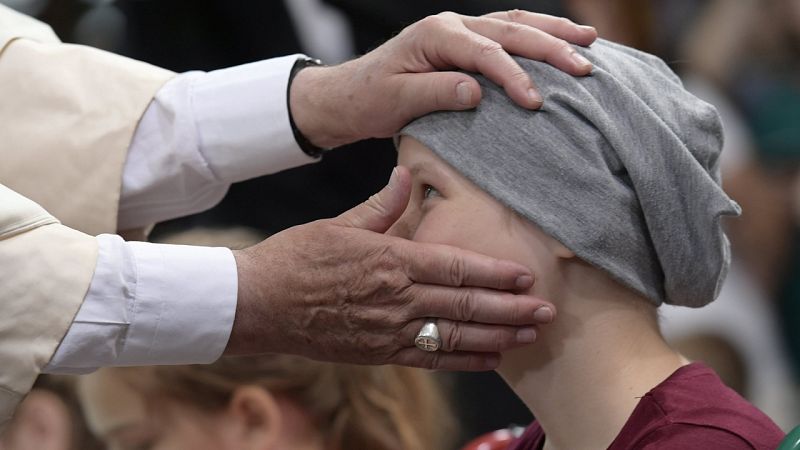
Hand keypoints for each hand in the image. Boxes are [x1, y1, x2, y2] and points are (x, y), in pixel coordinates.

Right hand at [228, 167, 555, 370]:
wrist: (258, 305)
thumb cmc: (295, 258)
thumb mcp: (338, 224)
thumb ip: (380, 206)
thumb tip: (405, 176)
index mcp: (390, 261)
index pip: (456, 267)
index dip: (496, 273)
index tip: (527, 275)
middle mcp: (396, 299)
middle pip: (465, 306)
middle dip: (511, 309)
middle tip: (548, 310)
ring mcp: (389, 330)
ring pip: (455, 338)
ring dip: (497, 336)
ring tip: (530, 335)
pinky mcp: (378, 353)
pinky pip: (429, 360)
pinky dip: (463, 361)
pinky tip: (490, 358)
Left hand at [289, 10, 596, 147]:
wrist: (350, 95)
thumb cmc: (370, 100)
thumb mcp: (397, 102)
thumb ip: (436, 94)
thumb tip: (477, 92)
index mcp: (435, 36)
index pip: (484, 53)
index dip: (513, 76)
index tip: (536, 102)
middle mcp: (451, 26)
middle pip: (510, 30)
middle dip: (551, 48)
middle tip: (585, 68)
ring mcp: (460, 31)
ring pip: (515, 24)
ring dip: (553, 33)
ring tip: (590, 42)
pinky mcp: (464, 43)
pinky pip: (507, 33)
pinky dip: (537, 36)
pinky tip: (561, 41)